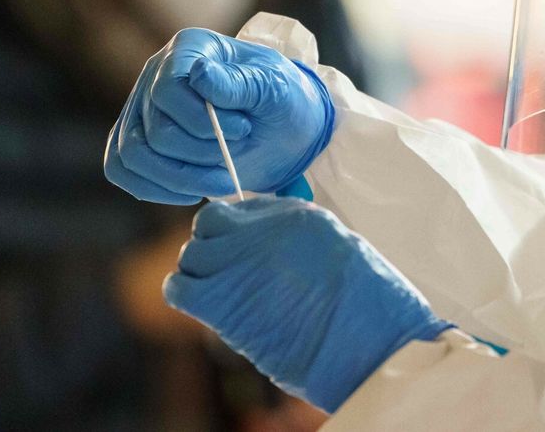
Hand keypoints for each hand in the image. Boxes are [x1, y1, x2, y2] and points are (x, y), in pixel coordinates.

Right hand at [104, 28, 334, 203]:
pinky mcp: (139, 140)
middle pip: (155, 129)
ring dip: (179, 178)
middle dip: (201, 152)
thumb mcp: (274, 88)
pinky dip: (155, 189)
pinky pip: (123, 170)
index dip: (201, 120)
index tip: (244, 129)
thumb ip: (239, 83)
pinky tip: (192, 192)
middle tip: (237, 153)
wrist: (287, 129)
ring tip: (221, 180)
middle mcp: (157, 74)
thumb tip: (199, 74)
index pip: (167, 89)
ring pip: (134, 154)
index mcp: (189, 48)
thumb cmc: (283, 99)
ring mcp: (143, 108)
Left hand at [165, 198, 452, 412]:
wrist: (363, 337)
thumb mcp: (339, 250)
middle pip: (211, 224)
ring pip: (191, 255)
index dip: (240, 228)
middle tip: (232, 273)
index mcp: (293, 214)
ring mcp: (235, 259)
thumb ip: (301, 239)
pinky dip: (186, 293)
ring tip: (224, 294)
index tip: (247, 249)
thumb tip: (274, 248)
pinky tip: (209, 306)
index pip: (243, 206)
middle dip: (216, 246)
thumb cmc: (366, 302)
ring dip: (201, 272)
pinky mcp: (218, 298)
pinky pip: (178, 288)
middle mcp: (259, 228)